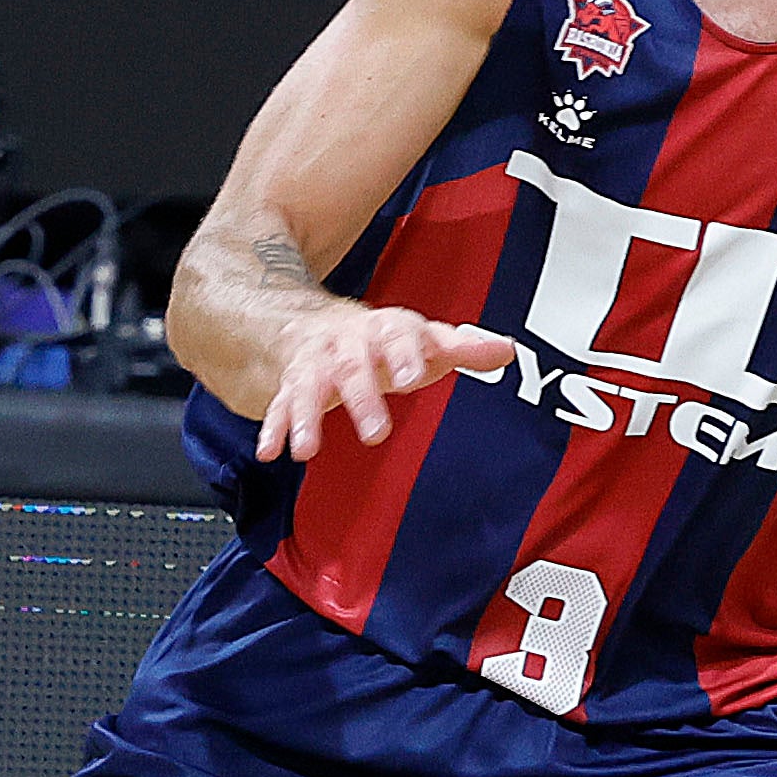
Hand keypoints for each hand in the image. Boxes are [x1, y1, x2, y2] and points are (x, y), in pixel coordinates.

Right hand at [257, 301, 518, 465]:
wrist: (319, 325)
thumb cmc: (383, 341)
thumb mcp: (424, 338)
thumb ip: (464, 346)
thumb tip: (505, 349)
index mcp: (384, 329)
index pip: (396, 337)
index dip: (403, 355)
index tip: (410, 376)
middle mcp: (345, 344)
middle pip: (351, 368)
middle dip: (360, 399)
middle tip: (375, 433)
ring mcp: (315, 365)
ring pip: (308, 387)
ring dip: (306, 418)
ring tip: (306, 449)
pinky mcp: (292, 386)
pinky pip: (280, 405)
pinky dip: (274, 428)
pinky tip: (270, 451)